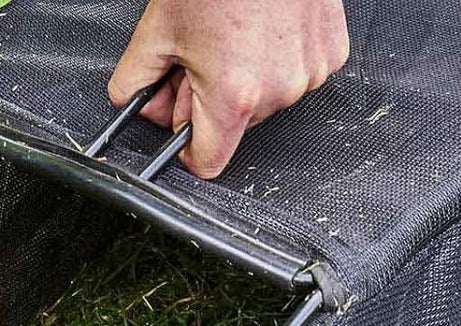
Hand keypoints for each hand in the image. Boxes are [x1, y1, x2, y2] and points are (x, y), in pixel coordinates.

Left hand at [109, 0, 348, 178]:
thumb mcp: (159, 28)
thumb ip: (136, 79)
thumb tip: (130, 101)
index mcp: (234, 96)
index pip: (207, 163)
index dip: (186, 146)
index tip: (181, 123)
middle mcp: (277, 90)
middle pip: (233, 128)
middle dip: (209, 101)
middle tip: (198, 57)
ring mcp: (309, 72)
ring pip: (263, 102)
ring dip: (243, 79)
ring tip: (231, 34)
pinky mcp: (330, 51)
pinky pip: (294, 74)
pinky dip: (275, 59)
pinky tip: (261, 29)